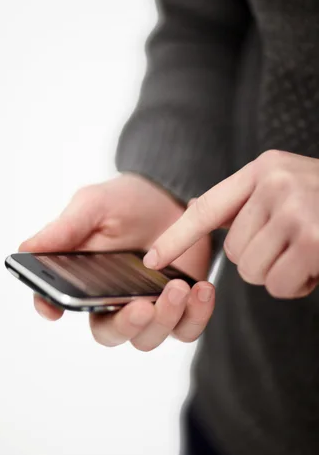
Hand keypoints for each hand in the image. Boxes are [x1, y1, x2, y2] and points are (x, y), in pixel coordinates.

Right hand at [20, 174, 214, 349]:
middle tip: (141, 305)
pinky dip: (195, 316)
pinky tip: (201, 289)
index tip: (54, 308)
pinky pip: (186, 329)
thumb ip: (66, 228)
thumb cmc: (126, 200)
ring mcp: (147, 307)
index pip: (60, 302)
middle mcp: (111, 300)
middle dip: (125, 325)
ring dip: (164, 319)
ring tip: (178, 288)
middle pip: (109, 333)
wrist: (173, 196)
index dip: (52, 308)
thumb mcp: (94, 205)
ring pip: (148, 337)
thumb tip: (25, 248)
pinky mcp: (180, 308)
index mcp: (83, 278)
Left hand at [144, 150, 318, 298]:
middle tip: (297, 245)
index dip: (177, 237)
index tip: (152, 260)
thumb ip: (252, 201)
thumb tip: (200, 214)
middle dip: (263, 261)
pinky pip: (280, 285)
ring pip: (254, 271)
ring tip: (310, 252)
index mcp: (266, 168)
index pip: (208, 206)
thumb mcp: (292, 187)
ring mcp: (295, 207)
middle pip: (234, 251)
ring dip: (281, 274)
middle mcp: (276, 181)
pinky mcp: (313, 238)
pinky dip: (299, 286)